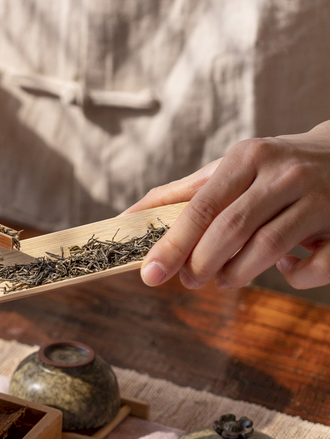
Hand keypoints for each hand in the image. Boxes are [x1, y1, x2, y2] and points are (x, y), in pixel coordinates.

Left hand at [126, 120, 329, 289]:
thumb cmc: (275, 167)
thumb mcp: (232, 167)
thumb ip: (182, 193)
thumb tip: (128, 218)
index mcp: (249, 158)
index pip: (201, 208)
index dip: (173, 244)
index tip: (150, 273)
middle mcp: (284, 175)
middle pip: (231, 230)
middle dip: (201, 264)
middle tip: (190, 280)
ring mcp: (319, 199)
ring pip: (267, 249)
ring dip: (237, 275)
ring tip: (224, 279)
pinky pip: (315, 267)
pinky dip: (294, 277)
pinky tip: (284, 268)